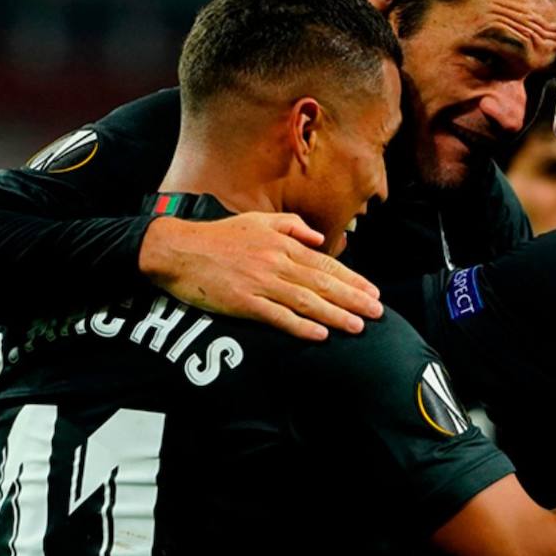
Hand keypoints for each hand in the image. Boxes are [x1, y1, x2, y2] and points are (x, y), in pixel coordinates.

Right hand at [139, 212, 383, 340]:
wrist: (177, 250)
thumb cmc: (218, 236)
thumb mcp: (258, 221)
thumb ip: (292, 227)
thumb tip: (320, 239)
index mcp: (282, 245)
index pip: (326, 265)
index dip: (353, 280)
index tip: (374, 292)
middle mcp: (276, 263)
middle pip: (322, 284)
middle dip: (354, 299)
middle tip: (378, 312)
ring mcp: (260, 283)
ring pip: (305, 301)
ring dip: (335, 315)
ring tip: (358, 325)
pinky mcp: (243, 302)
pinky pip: (277, 317)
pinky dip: (300, 326)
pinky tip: (320, 334)